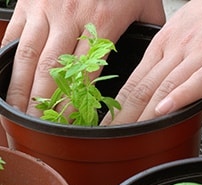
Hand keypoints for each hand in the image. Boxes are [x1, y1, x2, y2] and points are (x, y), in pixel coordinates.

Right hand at [2, 0, 164, 115]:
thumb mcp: (145, 3)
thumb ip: (151, 31)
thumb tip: (156, 57)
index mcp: (102, 24)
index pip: (87, 74)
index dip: (77, 101)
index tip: (72, 122)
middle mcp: (71, 18)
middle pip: (52, 71)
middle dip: (44, 102)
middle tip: (40, 125)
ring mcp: (47, 10)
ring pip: (29, 57)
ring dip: (22, 88)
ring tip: (20, 111)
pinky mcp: (29, 2)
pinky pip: (16, 36)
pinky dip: (9, 60)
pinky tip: (9, 79)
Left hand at [102, 0, 201, 124]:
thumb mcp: (182, 31)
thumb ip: (165, 57)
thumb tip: (150, 82)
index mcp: (163, 44)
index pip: (133, 81)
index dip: (118, 106)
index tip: (107, 124)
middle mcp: (177, 49)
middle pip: (143, 87)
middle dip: (124, 115)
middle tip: (111, 135)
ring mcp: (201, 53)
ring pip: (166, 86)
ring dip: (145, 113)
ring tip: (131, 133)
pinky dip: (182, 96)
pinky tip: (167, 110)